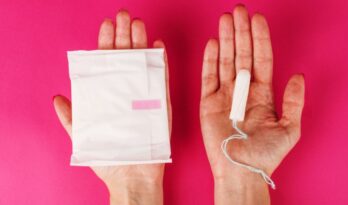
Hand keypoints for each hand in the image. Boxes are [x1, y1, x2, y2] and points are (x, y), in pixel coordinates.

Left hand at [53, 10, 170, 204]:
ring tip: (138, 24)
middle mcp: (127, 92)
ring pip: (144, 63)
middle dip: (125, 35)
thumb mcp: (84, 135)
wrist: (132, 176)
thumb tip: (57, 98)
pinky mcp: (160, 104)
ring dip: (142, 43)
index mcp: (108, 95)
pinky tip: (158, 46)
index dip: (106, 43)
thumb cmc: (109, 157)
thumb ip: (71, 116)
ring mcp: (145, 96)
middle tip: (124, 15)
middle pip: (126, 57)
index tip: (106, 25)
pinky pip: (161, 79)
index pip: (107, 63)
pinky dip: (160, 63)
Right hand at [200, 5, 304, 203]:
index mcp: (263, 94)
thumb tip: (297, 76)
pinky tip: (214, 43)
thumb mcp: (289, 129)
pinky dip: (210, 60)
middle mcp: (243, 90)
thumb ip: (294, 101)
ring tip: (226, 19)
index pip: (261, 59)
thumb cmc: (265, 154)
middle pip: (242, 55)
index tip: (258, 19)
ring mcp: (224, 95)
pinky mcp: (208, 102)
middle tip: (239, 10)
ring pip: (225, 61)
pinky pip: (208, 77)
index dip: (260, 39)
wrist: (241, 171)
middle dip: (241, 32)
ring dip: (226, 40)